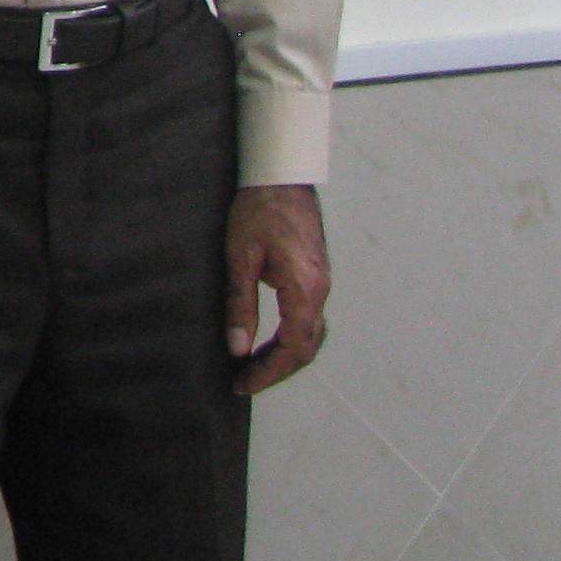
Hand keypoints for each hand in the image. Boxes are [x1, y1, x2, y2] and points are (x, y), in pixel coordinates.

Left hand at [225, 182, 328, 392]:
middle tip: (244, 382)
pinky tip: (270, 342)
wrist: (282, 176)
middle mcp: (321, 291)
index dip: (267, 372)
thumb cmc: (257, 210)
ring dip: (285, 357)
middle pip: (306, 348)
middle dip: (276, 371)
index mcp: (304, 289)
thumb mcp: (240, 256)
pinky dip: (292, 338)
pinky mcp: (317, 276)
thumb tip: (237, 348)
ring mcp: (323, 283)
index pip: (292, 348)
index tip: (242, 384)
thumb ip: (240, 304)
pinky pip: (310, 319)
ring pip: (311, 336)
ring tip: (253, 367)